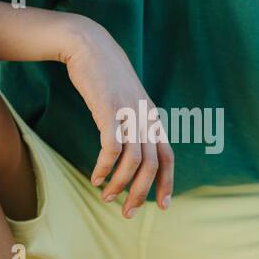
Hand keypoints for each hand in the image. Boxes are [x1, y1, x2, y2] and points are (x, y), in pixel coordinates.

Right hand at [62, 17, 173, 216]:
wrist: (90, 45)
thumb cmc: (106, 75)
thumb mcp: (127, 99)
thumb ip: (133, 121)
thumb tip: (131, 148)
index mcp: (153, 117)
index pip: (168, 157)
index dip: (167, 183)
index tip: (163, 206)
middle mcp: (145, 117)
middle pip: (151, 166)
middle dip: (140, 194)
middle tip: (128, 213)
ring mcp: (129, 114)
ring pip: (132, 161)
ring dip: (120, 184)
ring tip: (107, 197)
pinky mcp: (108, 110)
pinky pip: (111, 148)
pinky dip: (105, 167)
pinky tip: (96, 177)